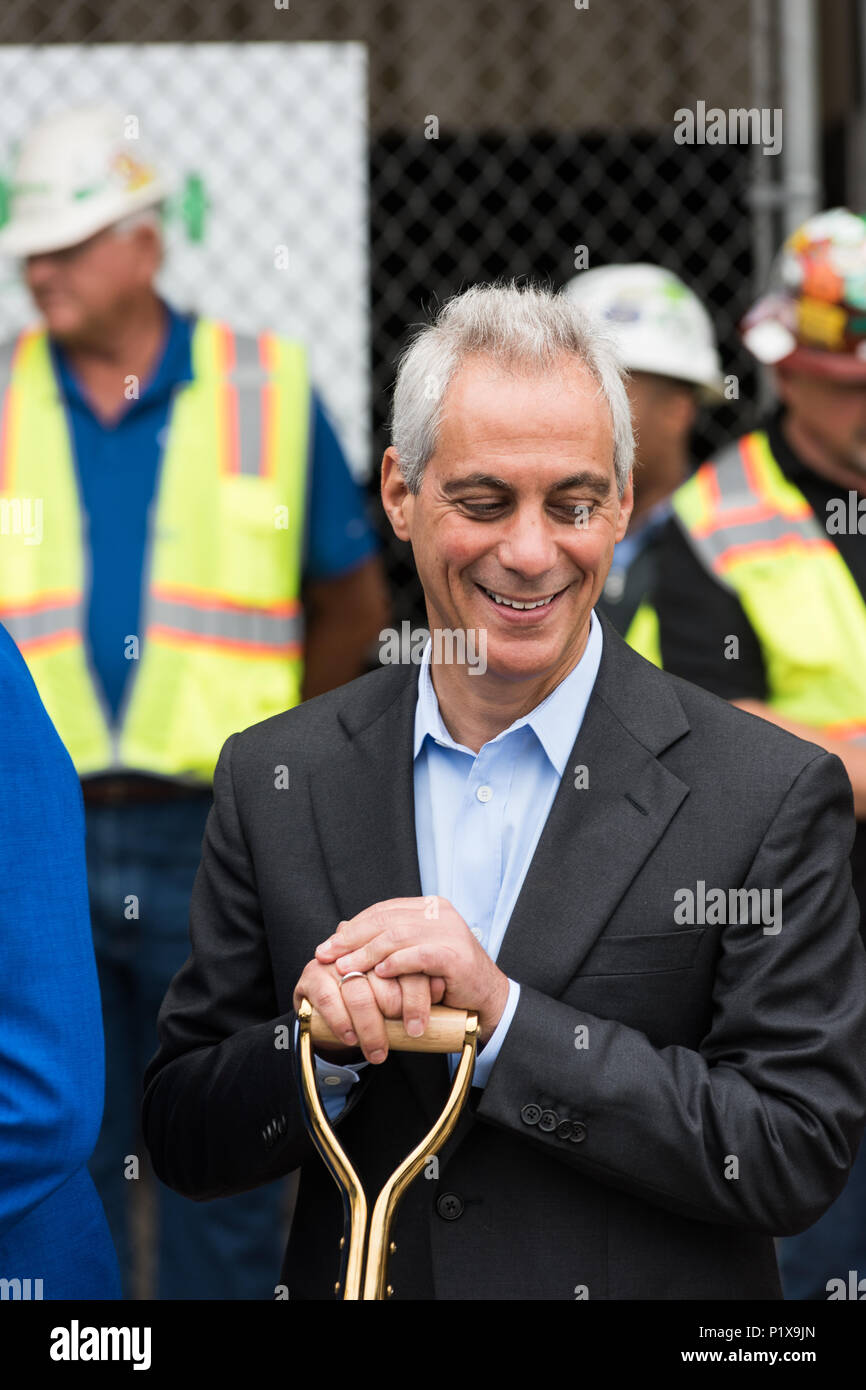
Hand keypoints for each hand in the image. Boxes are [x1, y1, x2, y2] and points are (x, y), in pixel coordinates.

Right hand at [293, 955, 444, 1063]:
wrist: (338, 1021)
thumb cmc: (380, 1006)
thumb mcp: (405, 994)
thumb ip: (421, 985)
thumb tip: (442, 985)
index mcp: (385, 941)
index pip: (405, 957)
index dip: (418, 988)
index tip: (429, 1013)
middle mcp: (358, 945)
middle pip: (383, 972)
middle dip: (398, 1006)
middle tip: (411, 1032)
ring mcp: (333, 959)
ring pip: (357, 989)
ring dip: (370, 1025)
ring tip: (379, 1051)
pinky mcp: (311, 975)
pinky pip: (328, 998)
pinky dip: (342, 1021)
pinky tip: (351, 1038)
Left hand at [315, 897, 509, 1042]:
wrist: (487, 999)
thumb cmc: (445, 979)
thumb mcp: (413, 955)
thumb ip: (388, 941)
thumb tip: (342, 932)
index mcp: (429, 908)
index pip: (383, 910)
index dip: (353, 927)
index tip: (328, 945)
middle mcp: (440, 913)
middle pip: (386, 920)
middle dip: (352, 939)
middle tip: (327, 955)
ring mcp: (450, 932)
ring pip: (398, 936)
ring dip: (367, 953)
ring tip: (346, 968)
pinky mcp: (456, 955)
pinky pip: (420, 955)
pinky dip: (397, 963)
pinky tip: (379, 972)